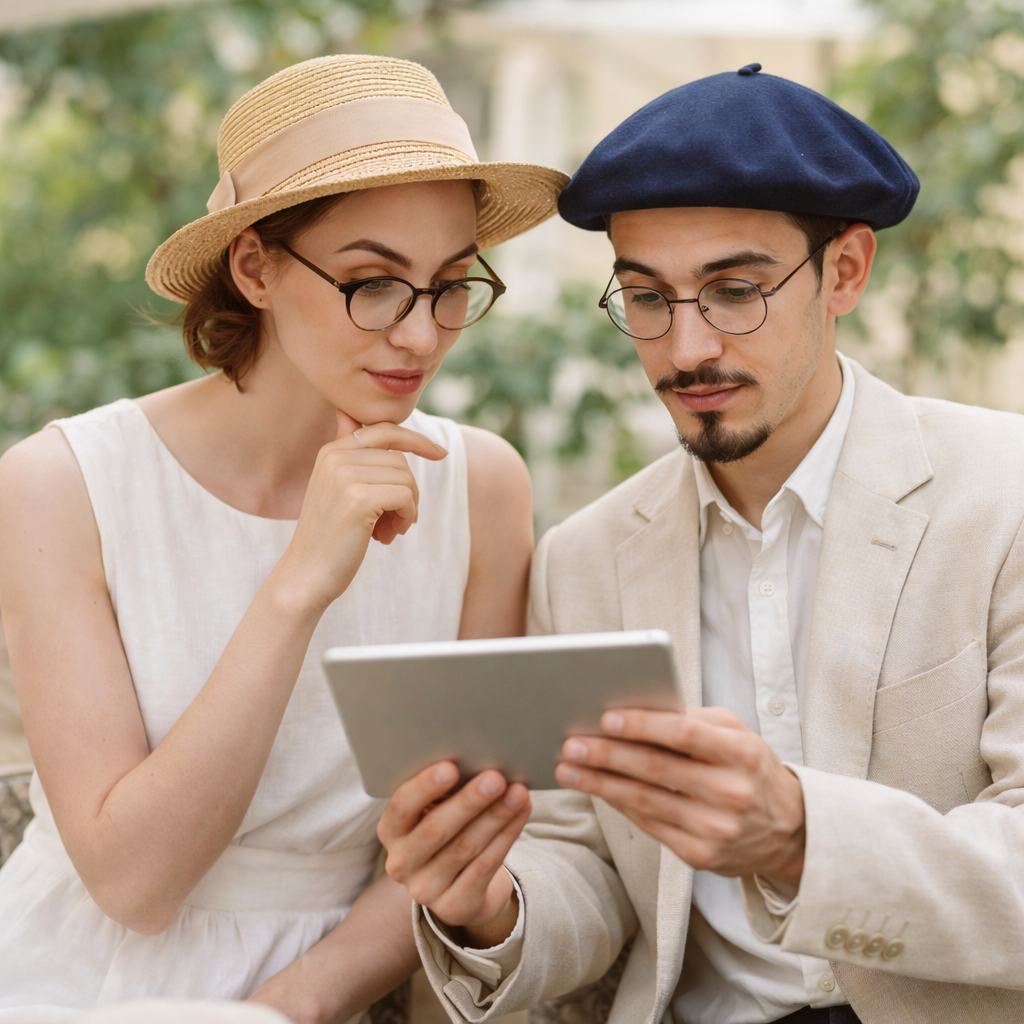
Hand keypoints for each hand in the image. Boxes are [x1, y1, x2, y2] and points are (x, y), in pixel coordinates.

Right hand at [281, 409, 446, 609]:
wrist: (307, 574)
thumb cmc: (329, 535)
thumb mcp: (337, 487)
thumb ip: (350, 453)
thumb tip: (348, 412)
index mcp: (331, 450)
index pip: (384, 429)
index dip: (416, 439)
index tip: (441, 454)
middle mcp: (336, 456)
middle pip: (400, 459)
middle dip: (409, 490)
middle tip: (398, 518)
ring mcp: (345, 476)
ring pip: (406, 478)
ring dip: (408, 509)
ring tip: (389, 531)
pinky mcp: (359, 498)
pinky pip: (406, 497)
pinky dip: (406, 517)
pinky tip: (388, 536)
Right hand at [378, 761, 531, 946]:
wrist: (461, 885)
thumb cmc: (449, 829)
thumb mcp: (436, 810)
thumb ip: (446, 790)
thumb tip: (478, 757)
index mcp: (391, 830)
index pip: (402, 807)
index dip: (424, 787)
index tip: (451, 766)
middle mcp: (400, 863)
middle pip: (435, 830)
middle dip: (469, 801)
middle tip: (496, 778)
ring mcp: (424, 890)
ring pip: (465, 848)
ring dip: (496, 817)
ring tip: (518, 792)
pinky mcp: (453, 907)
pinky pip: (484, 867)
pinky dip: (506, 836)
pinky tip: (522, 813)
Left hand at [555, 707, 804, 884]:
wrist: (789, 830)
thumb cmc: (750, 768)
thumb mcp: (736, 734)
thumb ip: (694, 720)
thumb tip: (635, 710)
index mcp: (741, 753)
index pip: (683, 734)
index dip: (642, 725)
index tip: (605, 717)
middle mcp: (731, 792)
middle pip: (656, 769)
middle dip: (607, 755)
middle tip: (571, 743)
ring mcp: (715, 828)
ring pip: (645, 801)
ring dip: (600, 783)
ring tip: (568, 768)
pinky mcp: (700, 856)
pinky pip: (648, 824)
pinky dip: (617, 804)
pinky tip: (595, 789)